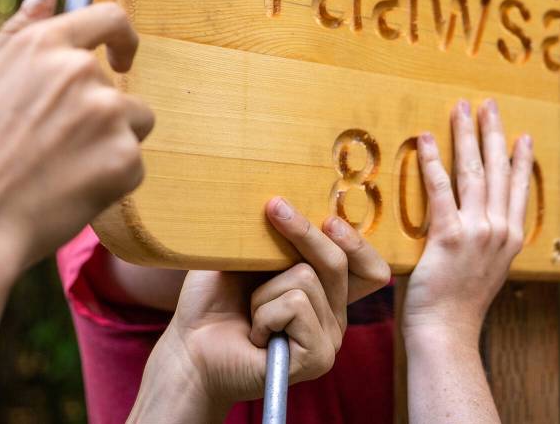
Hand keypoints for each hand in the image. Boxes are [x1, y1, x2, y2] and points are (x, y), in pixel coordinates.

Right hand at [0, 0, 153, 274]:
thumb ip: (22, 28)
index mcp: (45, 46)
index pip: (109, 17)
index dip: (122, 38)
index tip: (122, 58)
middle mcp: (82, 73)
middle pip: (119, 89)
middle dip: (98, 118)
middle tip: (53, 151)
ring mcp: (107, 115)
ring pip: (133, 126)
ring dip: (110, 146)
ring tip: (60, 171)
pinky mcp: (125, 158)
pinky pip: (133, 165)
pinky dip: (111, 181)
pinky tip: (69, 193)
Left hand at [130, 198, 389, 420]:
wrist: (190, 348)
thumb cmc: (214, 301)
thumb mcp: (246, 254)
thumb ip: (275, 235)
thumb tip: (288, 200)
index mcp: (326, 295)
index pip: (369, 268)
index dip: (357, 242)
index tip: (328, 218)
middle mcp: (334, 318)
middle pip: (338, 261)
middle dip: (302, 232)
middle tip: (273, 208)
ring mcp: (329, 341)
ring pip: (307, 279)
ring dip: (264, 291)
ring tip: (250, 313)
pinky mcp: (317, 358)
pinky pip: (296, 305)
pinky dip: (265, 313)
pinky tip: (256, 334)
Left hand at [402, 99, 532, 344]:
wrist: (448, 332)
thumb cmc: (460, 307)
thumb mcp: (488, 272)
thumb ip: (489, 247)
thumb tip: (482, 229)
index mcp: (511, 238)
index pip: (518, 188)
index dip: (520, 159)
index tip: (521, 135)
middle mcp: (499, 230)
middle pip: (498, 170)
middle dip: (493, 133)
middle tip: (488, 106)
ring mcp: (477, 231)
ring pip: (473, 171)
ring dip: (465, 135)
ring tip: (461, 109)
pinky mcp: (449, 235)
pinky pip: (439, 189)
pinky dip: (431, 161)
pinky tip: (424, 139)